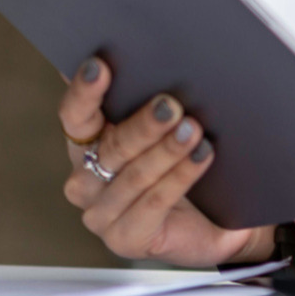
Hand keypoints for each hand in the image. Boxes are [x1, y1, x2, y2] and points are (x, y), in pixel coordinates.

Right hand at [59, 57, 271, 266]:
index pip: (75, 116)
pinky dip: (179, 178)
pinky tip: (201, 158)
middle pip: (110, 147)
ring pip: (133, 176)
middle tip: (171, 104)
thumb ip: (152, 100)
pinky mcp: (126, 240)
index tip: (99, 66)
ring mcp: (102, 215)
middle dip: (143, 124)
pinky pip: (152, 204)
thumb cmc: (187, 165)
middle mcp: (86, 181)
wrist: (219, 219)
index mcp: (87, 145)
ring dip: (166, 151)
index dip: (84, 92)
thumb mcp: (169, 129)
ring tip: (194, 131)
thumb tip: (159, 56)